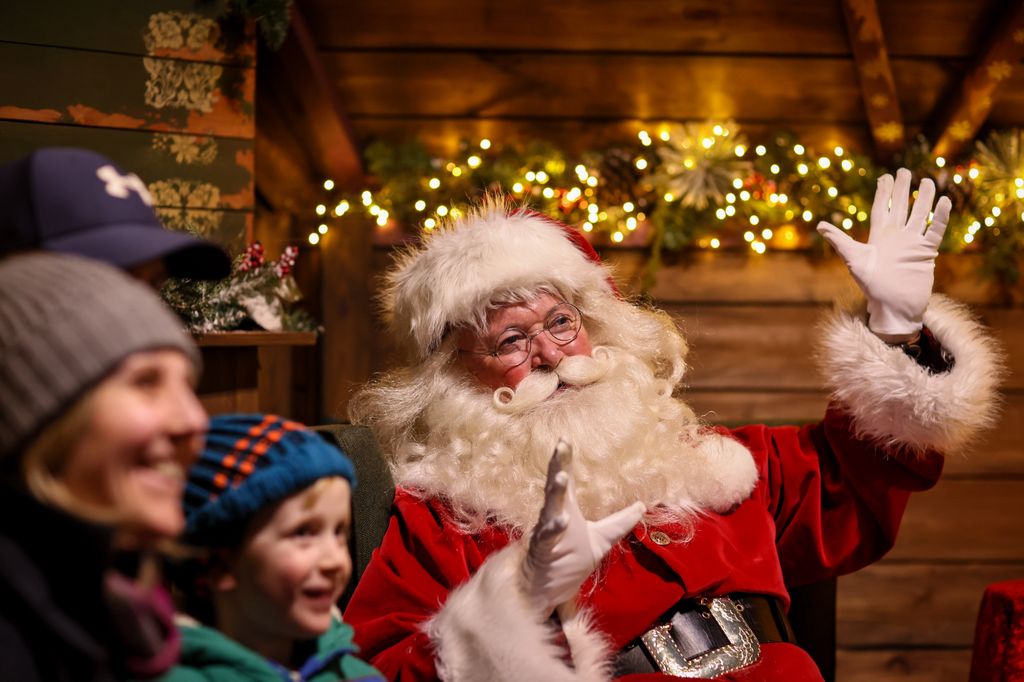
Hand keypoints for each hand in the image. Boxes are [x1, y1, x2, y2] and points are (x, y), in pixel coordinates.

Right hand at [522, 440, 645, 613]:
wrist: (543, 589)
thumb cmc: (567, 562)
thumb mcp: (600, 541)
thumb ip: (618, 523)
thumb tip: (641, 506)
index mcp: (566, 510)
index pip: (565, 482)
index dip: (564, 460)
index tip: (565, 439)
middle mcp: (555, 516)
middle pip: (555, 487)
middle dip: (558, 466)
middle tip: (560, 446)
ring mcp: (547, 532)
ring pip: (550, 508)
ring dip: (556, 493)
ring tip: (562, 477)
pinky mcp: (544, 550)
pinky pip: (548, 537)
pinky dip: (554, 528)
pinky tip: (562, 520)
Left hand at [817, 168, 951, 336]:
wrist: (892, 306)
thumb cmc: (871, 285)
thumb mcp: (853, 259)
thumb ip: (840, 240)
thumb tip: (820, 225)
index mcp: (878, 237)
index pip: (881, 209)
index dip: (883, 193)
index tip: (884, 177)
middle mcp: (896, 237)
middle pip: (901, 207)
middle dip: (902, 190)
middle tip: (904, 171)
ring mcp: (912, 243)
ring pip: (920, 215)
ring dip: (923, 199)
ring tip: (928, 180)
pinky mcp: (926, 252)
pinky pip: (935, 230)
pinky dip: (939, 217)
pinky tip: (944, 201)